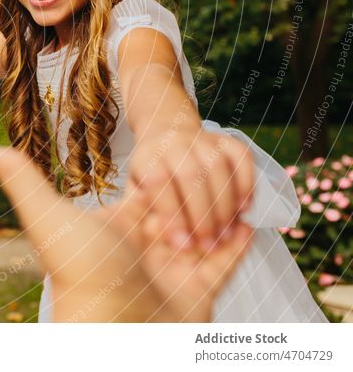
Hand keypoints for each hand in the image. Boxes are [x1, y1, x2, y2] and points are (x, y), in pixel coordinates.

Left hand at [0, 144, 251, 321]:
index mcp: (116, 226)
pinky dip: (238, 244)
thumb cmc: (79, 272)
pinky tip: (248, 223)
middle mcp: (143, 247)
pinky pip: (226, 262)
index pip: (150, 189)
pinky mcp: (199, 292)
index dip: (164, 175)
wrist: (113, 331)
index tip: (174, 156)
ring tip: (231, 199)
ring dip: (217, 215)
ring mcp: (172, 269)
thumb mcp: (46, 216)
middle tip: (207, 184)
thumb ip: (20, 178)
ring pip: (204, 231)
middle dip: (195, 196)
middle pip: (179, 208)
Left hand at [128, 127, 255, 251]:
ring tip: (227, 233)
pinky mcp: (225, 139)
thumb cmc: (150, 173)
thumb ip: (142, 209)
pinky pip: (241, 158)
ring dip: (226, 204)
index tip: (183, 245)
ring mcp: (201, 138)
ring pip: (218, 167)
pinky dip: (246, 184)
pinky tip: (244, 209)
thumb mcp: (136, 191)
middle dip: (203, 215)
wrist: (166, 137)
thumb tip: (155, 231)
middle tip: (210, 244)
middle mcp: (174, 142)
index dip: (172, 215)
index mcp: (147, 156)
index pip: (158, 182)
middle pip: (191, 175)